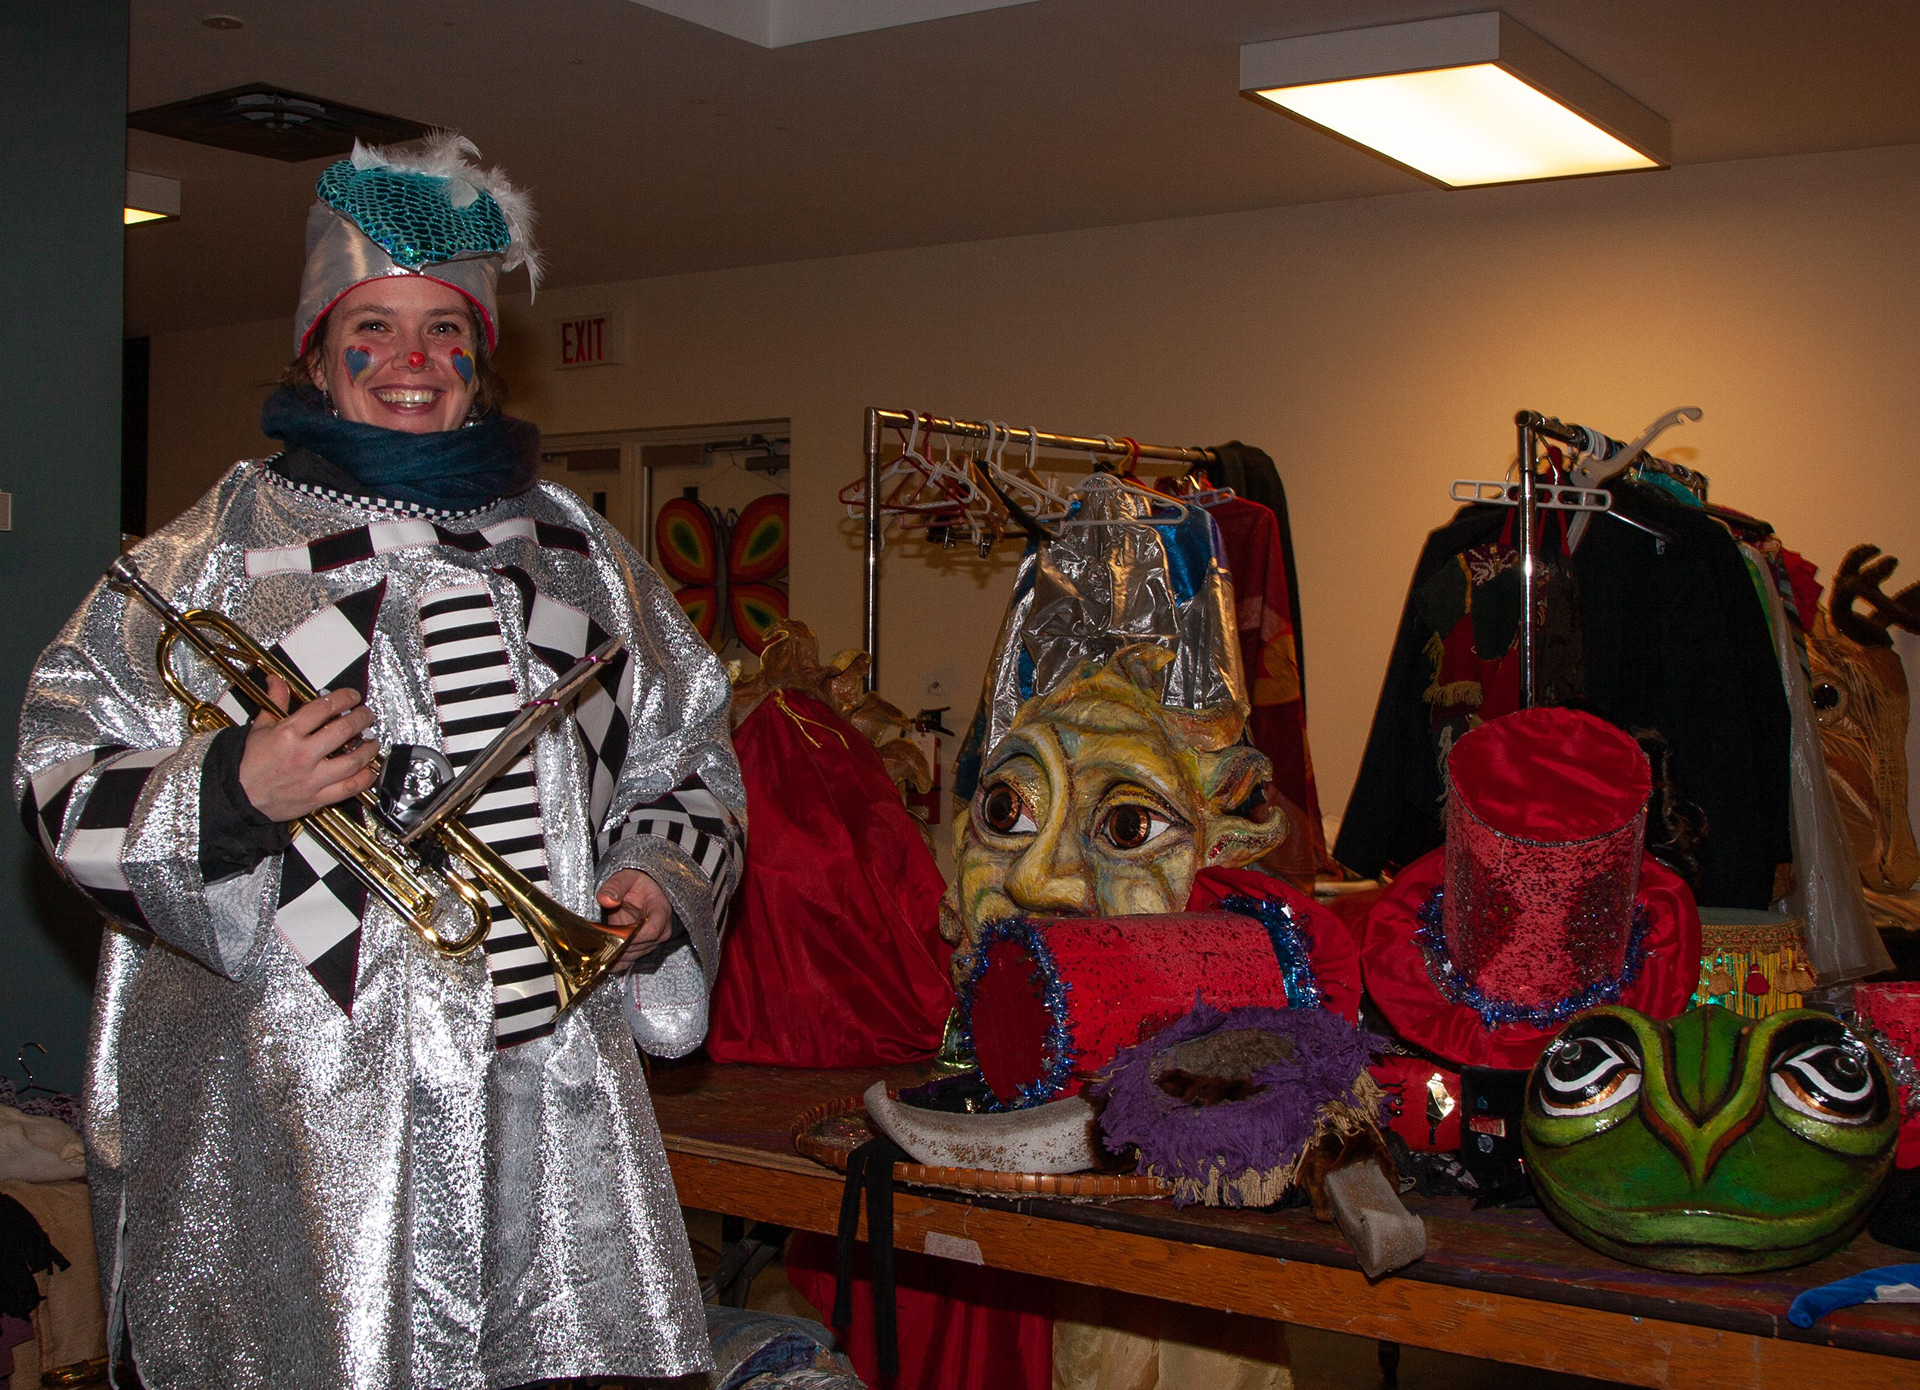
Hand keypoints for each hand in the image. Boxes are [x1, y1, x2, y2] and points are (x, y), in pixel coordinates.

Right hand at [237, 674, 379, 821]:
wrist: (237, 796)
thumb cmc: (248, 764)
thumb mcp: (259, 728)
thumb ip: (274, 702)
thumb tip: (277, 681)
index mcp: (288, 734)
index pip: (324, 707)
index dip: (344, 698)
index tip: (352, 697)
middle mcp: (302, 755)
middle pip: (343, 731)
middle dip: (361, 719)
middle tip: (366, 715)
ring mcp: (312, 778)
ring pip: (352, 761)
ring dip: (369, 748)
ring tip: (372, 741)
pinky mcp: (317, 798)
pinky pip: (348, 788)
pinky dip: (364, 779)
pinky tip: (369, 770)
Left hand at [598, 868, 673, 964]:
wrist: (643, 888)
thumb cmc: (639, 882)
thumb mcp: (627, 877)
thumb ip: (615, 886)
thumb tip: (606, 900)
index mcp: (661, 910)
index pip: (652, 930)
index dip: (633, 936)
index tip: (615, 936)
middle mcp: (661, 929)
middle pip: (640, 946)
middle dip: (618, 946)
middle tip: (596, 942)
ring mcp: (651, 941)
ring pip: (632, 955)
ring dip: (614, 954)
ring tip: (594, 949)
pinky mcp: (640, 948)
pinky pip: (628, 961)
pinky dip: (614, 963)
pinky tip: (600, 961)